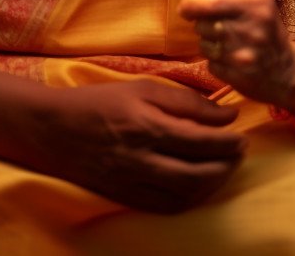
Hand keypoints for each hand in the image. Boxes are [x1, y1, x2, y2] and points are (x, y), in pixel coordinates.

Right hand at [24, 79, 245, 212]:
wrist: (52, 130)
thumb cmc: (101, 102)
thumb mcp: (143, 88)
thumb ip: (187, 101)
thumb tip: (226, 115)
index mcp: (146, 127)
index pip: (200, 141)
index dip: (228, 142)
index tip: (242, 135)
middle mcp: (140, 160)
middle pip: (197, 174)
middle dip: (226, 166)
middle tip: (239, 154)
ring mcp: (132, 184)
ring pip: (185, 196)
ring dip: (212, 185)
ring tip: (223, 167)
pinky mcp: (125, 198)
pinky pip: (166, 207)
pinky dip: (190, 198)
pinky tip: (198, 183)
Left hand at [178, 0, 294, 111]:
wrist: (284, 68)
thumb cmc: (263, 25)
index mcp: (256, 0)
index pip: (208, 0)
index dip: (190, 4)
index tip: (187, 8)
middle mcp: (251, 26)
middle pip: (201, 23)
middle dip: (202, 24)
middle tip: (215, 25)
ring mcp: (243, 53)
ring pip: (203, 45)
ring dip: (209, 44)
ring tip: (228, 43)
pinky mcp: (236, 74)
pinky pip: (210, 64)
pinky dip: (216, 61)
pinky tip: (232, 59)